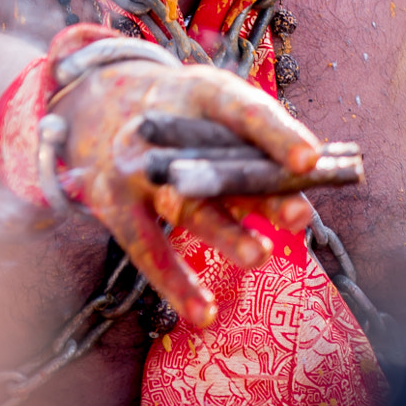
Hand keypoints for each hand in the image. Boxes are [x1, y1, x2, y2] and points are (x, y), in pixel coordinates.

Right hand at [55, 59, 323, 327]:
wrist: (94, 107)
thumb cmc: (181, 114)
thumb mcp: (213, 107)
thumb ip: (255, 143)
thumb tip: (310, 185)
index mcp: (199, 92)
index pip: (243, 110)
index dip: (277, 134)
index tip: (311, 158)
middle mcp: (162, 127)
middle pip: (218, 162)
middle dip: (260, 191)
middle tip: (300, 217)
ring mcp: (134, 167)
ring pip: (186, 205)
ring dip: (225, 233)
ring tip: (258, 256)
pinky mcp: (114, 204)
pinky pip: (147, 249)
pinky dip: (176, 284)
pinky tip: (205, 314)